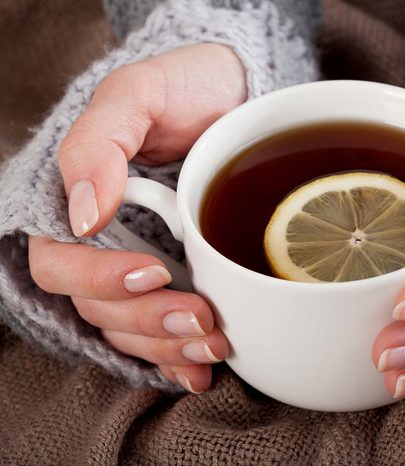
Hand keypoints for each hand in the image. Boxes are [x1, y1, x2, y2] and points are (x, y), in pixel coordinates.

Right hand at [28, 43, 246, 392]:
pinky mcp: (176, 279)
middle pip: (98, 307)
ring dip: (168, 346)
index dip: (99, 279)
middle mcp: (103, 243)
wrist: (237, 97)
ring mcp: (138, 264)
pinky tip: (201, 370)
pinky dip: (178, 358)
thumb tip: (82, 214)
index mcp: (77, 203)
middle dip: (147, 322)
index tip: (151, 272)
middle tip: (201, 317)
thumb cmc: (184, 87)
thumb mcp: (138, 94)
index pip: (60, 262)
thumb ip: (98, 143)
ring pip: (131, 329)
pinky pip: (161, 334)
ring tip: (214, 342)